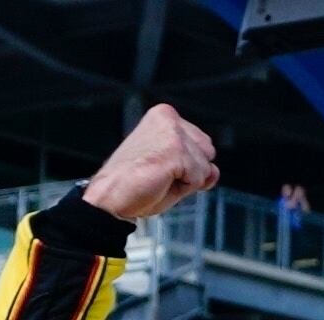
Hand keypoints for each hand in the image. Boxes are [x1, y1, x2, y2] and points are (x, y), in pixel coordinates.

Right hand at [83, 104, 220, 220]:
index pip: (201, 144)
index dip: (188, 166)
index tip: (161, 169)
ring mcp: (173, 133)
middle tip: (160, 176)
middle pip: (207, 152)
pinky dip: (183, 188)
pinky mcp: (176, 150)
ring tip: (158, 179)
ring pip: (205, 167)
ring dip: (185, 181)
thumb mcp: (172, 173)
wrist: (109, 198)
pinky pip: (198, 178)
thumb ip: (197, 168)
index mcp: (164, 117)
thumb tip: (214, 171)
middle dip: (191, 171)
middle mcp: (169, 119)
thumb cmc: (132, 185)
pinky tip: (160, 182)